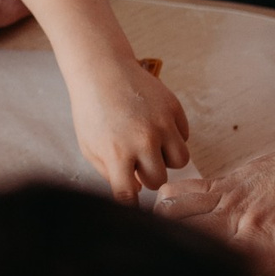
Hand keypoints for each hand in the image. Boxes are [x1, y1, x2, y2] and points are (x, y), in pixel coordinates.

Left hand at [69, 56, 191, 201]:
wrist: (102, 70)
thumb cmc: (92, 110)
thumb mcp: (90, 146)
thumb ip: (109, 173)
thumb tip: (133, 191)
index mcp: (117, 153)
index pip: (129, 196)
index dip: (130, 204)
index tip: (132, 205)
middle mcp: (143, 140)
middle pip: (159, 180)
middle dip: (149, 176)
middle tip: (139, 164)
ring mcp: (162, 123)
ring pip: (180, 161)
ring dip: (166, 159)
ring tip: (151, 147)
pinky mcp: (174, 108)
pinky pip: (184, 136)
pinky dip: (174, 138)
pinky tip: (156, 127)